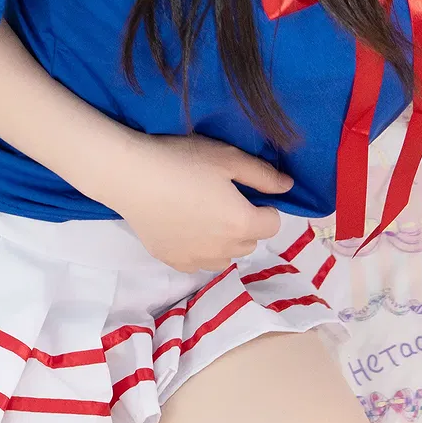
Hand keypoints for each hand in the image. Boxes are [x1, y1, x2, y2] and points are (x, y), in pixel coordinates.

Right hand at [105, 133, 294, 272]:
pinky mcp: (176, 262)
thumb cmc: (183, 161)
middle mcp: (225, 249)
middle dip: (245, 225)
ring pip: (226, 257)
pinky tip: (186, 229)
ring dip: (225, 242)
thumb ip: (263, 176)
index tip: (247, 193)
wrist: (133, 177)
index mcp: (242, 223)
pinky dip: (200, 250)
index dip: (264, 207)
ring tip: (205, 217)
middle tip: (223, 200)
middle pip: (250, 243)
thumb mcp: (228, 158)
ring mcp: (199, 259)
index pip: (273, 225)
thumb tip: (288, 187)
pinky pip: (199, 263)